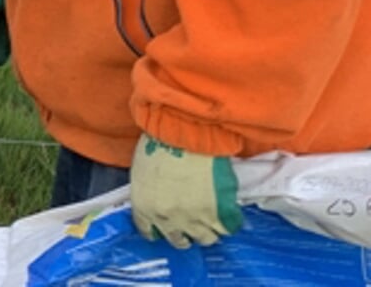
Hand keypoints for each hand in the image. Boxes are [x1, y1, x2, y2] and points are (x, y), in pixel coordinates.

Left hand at [129, 133, 241, 248]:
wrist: (184, 130)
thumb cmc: (159, 140)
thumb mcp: (142, 169)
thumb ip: (148, 191)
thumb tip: (159, 197)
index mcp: (143, 207)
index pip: (148, 231)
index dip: (158, 229)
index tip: (164, 226)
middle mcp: (167, 219)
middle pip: (178, 240)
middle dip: (184, 234)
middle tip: (191, 224)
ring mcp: (194, 218)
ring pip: (205, 239)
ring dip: (208, 231)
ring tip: (211, 219)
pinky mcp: (218, 213)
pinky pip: (227, 228)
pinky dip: (228, 223)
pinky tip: (226, 213)